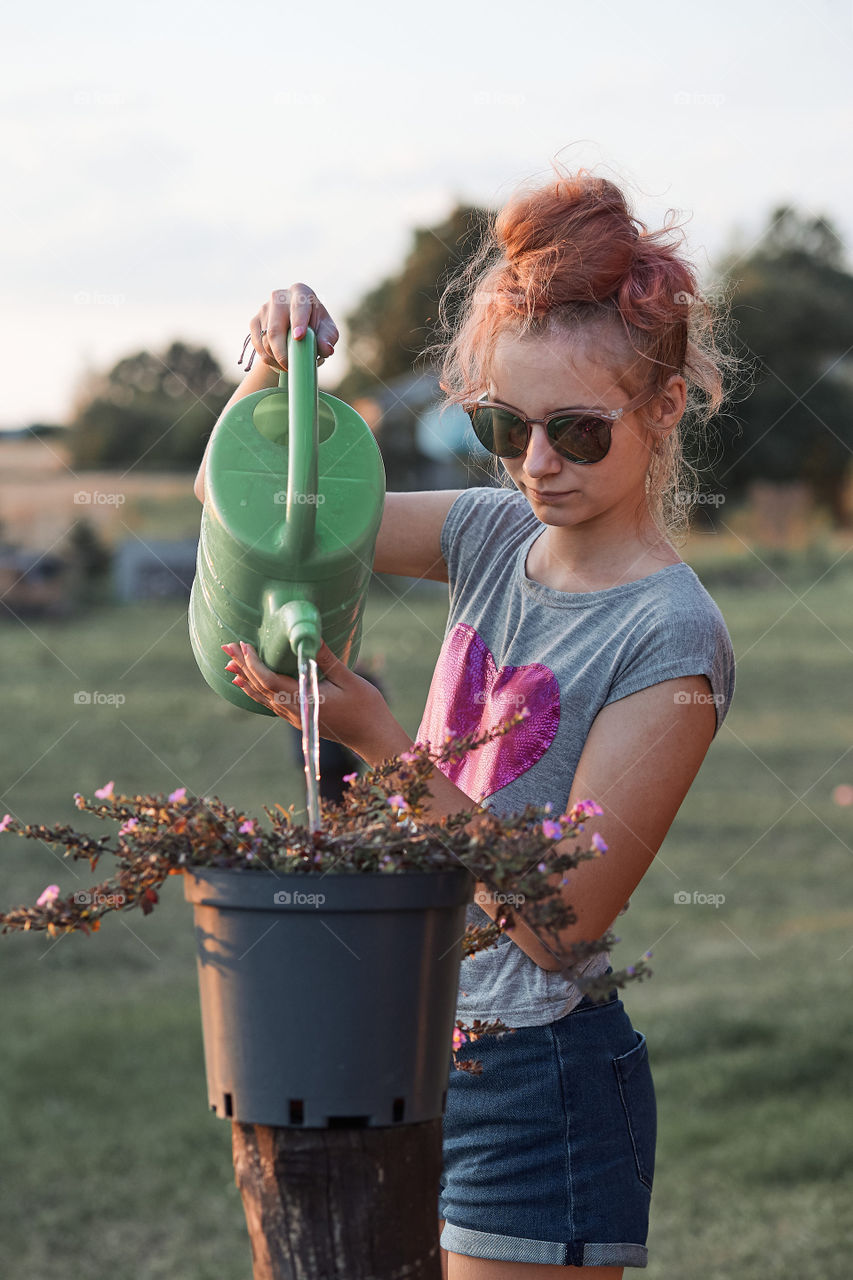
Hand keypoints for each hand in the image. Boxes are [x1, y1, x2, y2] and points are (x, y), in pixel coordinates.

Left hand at [221, 639, 395, 757]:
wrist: (373, 737)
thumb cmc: (366, 709)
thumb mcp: (349, 679)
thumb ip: (326, 659)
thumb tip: (309, 635)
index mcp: (305, 701)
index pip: (269, 681)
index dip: (253, 663)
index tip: (244, 645)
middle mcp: (295, 712)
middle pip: (260, 689)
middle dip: (243, 667)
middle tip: (226, 648)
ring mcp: (296, 718)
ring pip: (263, 698)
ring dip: (246, 679)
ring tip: (230, 665)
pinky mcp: (300, 720)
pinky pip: (271, 704)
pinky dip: (257, 692)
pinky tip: (249, 685)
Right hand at [248, 284, 338, 372]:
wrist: (297, 327)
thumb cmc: (316, 327)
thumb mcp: (327, 332)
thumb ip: (328, 339)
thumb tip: (327, 349)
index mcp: (300, 292)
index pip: (298, 307)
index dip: (297, 322)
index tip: (298, 337)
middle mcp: (279, 297)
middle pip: (276, 328)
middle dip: (283, 352)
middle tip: (292, 367)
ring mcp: (264, 309)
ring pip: (265, 340)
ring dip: (276, 358)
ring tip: (290, 366)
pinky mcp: (254, 322)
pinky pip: (258, 345)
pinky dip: (268, 358)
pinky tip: (279, 362)